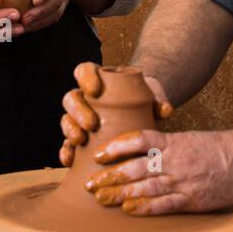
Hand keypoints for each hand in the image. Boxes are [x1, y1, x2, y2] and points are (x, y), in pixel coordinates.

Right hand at [58, 62, 174, 165]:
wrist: (146, 116)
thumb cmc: (146, 99)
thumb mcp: (153, 95)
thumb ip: (158, 100)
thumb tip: (165, 110)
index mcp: (99, 79)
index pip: (84, 70)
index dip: (85, 78)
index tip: (95, 90)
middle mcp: (85, 98)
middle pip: (71, 98)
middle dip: (78, 111)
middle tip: (91, 124)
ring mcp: (79, 119)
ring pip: (66, 120)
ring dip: (70, 130)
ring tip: (80, 141)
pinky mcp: (80, 139)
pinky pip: (67, 145)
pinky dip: (66, 152)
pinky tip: (70, 161)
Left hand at [83, 128, 232, 214]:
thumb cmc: (218, 148)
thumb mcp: (189, 139)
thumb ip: (166, 146)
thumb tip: (140, 152)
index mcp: (174, 143)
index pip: (139, 140)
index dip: (116, 147)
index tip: (98, 154)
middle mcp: (175, 160)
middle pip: (136, 166)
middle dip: (110, 176)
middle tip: (88, 183)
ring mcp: (184, 180)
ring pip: (146, 186)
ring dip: (121, 193)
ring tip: (101, 198)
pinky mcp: (194, 199)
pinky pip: (166, 203)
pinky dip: (146, 206)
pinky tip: (130, 209)